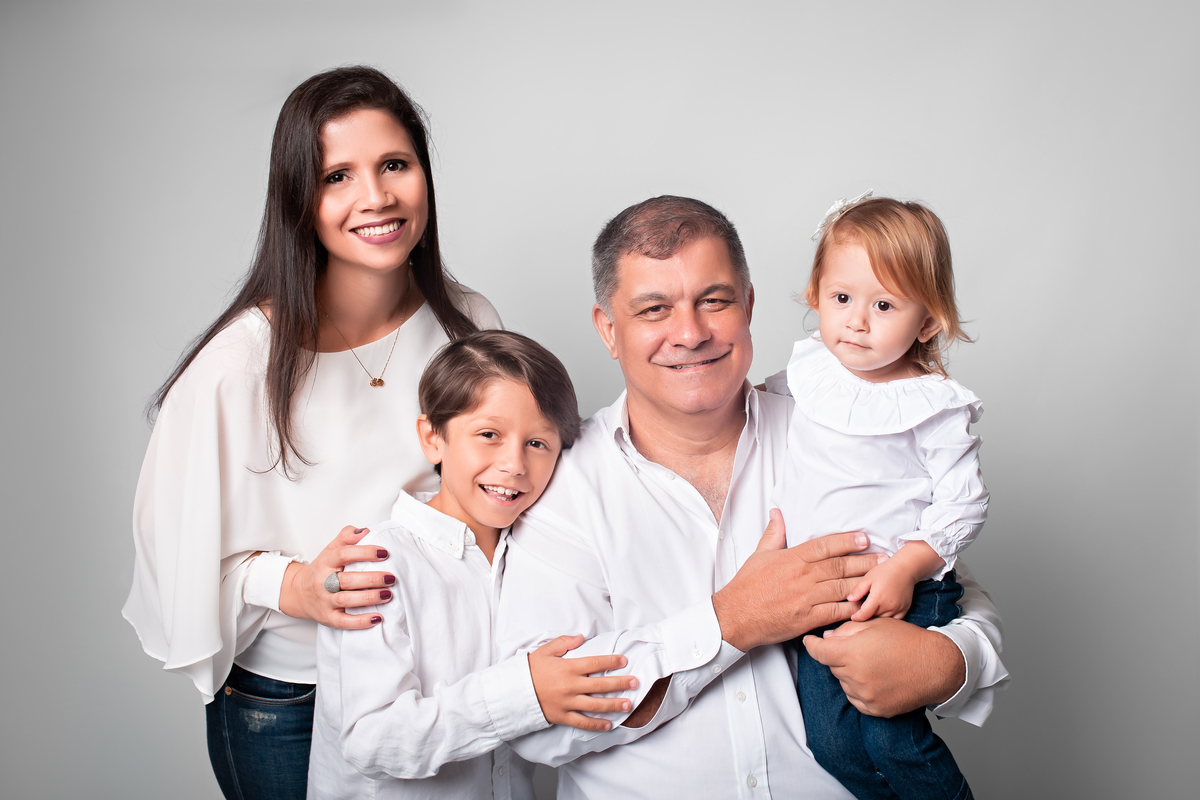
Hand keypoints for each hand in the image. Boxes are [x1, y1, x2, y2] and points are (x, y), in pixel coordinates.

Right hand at [278, 526, 394, 629]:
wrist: (297, 593)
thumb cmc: (322, 569)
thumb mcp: (330, 549)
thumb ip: (347, 537)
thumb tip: (365, 531)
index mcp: (325, 562)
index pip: (345, 554)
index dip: (365, 552)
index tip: (384, 553)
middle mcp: (323, 582)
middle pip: (348, 579)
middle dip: (372, 578)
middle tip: (391, 577)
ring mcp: (325, 601)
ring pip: (347, 600)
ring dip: (370, 598)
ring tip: (388, 594)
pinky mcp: (328, 618)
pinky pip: (344, 622)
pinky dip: (361, 622)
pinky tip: (378, 618)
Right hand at [528, 635, 639, 731]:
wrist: (512, 692)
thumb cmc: (529, 670)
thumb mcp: (544, 650)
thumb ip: (563, 643)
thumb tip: (581, 637)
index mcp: (568, 668)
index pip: (595, 663)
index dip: (611, 662)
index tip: (624, 661)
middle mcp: (571, 686)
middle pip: (601, 685)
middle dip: (620, 684)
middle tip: (635, 683)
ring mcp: (567, 702)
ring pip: (596, 705)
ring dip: (614, 705)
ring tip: (628, 705)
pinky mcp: (562, 716)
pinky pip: (582, 722)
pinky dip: (596, 725)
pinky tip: (609, 725)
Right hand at [711, 509, 880, 651]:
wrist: (735, 616)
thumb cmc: (746, 587)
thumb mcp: (759, 555)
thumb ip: (774, 534)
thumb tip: (777, 513)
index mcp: (792, 558)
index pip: (825, 546)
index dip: (847, 541)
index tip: (864, 538)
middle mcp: (802, 576)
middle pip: (840, 566)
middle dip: (865, 561)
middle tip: (884, 558)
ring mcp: (806, 597)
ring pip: (843, 587)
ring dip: (865, 583)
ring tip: (882, 580)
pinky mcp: (808, 618)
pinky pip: (836, 611)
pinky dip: (853, 609)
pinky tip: (866, 606)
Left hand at [802, 617, 964, 717]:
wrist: (936, 666)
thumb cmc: (907, 641)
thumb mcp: (875, 625)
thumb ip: (846, 631)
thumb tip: (827, 637)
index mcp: (853, 653)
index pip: (819, 651)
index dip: (811, 645)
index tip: (809, 641)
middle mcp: (856, 677)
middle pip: (832, 666)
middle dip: (839, 656)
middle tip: (859, 648)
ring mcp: (865, 696)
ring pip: (844, 682)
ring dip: (849, 673)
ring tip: (872, 663)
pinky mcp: (875, 709)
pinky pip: (856, 698)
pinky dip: (859, 689)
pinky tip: (876, 678)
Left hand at [846, 560, 915, 620]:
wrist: (905, 569)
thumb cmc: (885, 571)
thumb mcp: (868, 578)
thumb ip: (858, 589)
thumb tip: (850, 599)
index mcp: (878, 598)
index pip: (864, 615)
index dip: (857, 617)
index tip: (853, 617)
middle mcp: (888, 606)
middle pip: (874, 618)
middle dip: (867, 617)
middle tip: (862, 613)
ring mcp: (898, 608)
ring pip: (884, 620)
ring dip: (877, 618)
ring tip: (872, 613)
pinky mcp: (905, 609)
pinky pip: (895, 620)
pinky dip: (888, 619)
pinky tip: (884, 613)